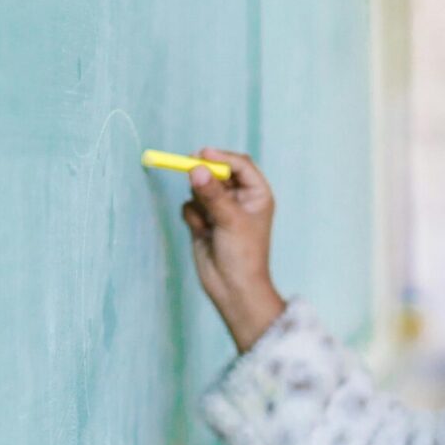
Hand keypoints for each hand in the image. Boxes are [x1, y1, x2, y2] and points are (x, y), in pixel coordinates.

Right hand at [181, 148, 285, 352]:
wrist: (233, 288)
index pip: (239, 164)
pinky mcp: (204, 220)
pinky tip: (201, 232)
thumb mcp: (230, 219)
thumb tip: (195, 168)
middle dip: (204, 174)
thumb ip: (212, 193)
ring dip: (199, 200)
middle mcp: (239, 197)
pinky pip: (190, 206)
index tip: (201, 155)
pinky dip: (192, 216)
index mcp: (257, 193)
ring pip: (200, 188)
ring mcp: (220, 208)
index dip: (220, 157)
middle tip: (188, 168)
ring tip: (207, 221)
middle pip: (217, 171)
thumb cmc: (243, 254)